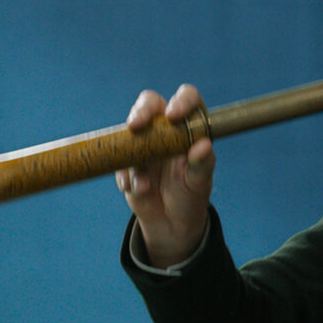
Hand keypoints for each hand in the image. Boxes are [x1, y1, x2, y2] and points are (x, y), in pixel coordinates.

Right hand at [117, 84, 214, 267]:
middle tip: (136, 126)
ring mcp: (143, 143)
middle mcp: (165, 129)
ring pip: (130, 131)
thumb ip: (201, 164)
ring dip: (133, 157)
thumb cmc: (191, 196)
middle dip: (141, 111)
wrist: (171, 223)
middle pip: (150, 103)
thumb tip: (203, 145)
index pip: (188, 99)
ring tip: (143, 185)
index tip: (173, 115)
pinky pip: (119, 160)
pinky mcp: (126, 160)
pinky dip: (126, 176)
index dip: (181, 101)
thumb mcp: (199, 182)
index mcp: (189, 127)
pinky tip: (137, 190)